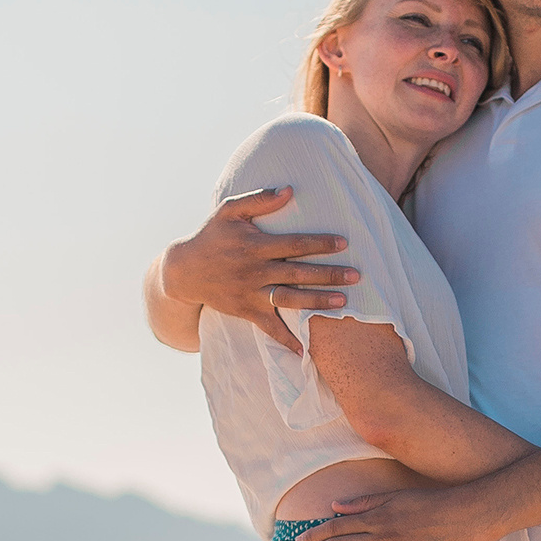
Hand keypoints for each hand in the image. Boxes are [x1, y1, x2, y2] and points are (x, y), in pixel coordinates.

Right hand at [160, 187, 357, 354]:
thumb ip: (258, 200)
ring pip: (289, 300)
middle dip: (328, 275)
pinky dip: (286, 339)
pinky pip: (269, 328)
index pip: (293, 244)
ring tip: (343, 304)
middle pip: (297, 274)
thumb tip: (289, 190)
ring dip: (316, 302)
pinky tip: (305, 350)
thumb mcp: (229, 211)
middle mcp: (254, 271)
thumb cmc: (211, 235)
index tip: (343, 243)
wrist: (183, 271)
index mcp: (254, 246)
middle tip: (356, 276)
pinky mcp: (246, 311)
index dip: (319, 244)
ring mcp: (250, 294)